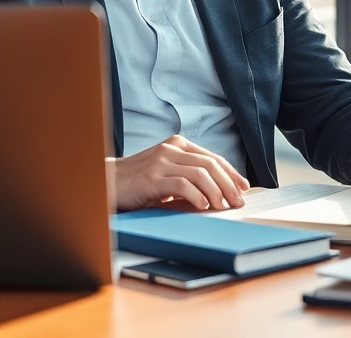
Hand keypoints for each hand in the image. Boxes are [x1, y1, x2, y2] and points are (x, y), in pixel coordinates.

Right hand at [110, 134, 250, 211]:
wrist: (107, 182)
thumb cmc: (139, 181)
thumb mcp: (166, 172)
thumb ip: (188, 175)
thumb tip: (220, 191)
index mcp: (178, 144)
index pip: (212, 157)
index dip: (231, 173)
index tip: (243, 188)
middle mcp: (171, 149)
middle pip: (210, 164)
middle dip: (229, 184)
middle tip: (238, 202)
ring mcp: (161, 161)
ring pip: (199, 173)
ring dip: (216, 191)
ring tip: (223, 206)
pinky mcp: (152, 177)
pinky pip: (181, 184)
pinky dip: (196, 195)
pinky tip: (203, 205)